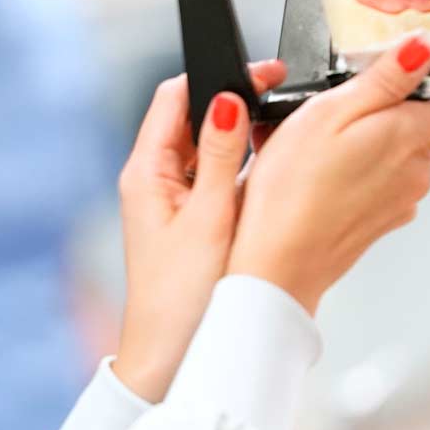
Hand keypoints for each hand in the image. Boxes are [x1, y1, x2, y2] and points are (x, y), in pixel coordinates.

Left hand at [112, 61, 284, 402]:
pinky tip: (272, 172)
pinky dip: (243, 169)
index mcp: (145, 172)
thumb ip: (223, 158)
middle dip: (236, 104)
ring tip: (284, 130)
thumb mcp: (210, 219)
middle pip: (194, 120)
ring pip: (209, 149)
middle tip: (282, 96)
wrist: (170, 357)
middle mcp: (154, 181)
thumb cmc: (181, 299)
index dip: (216, 76)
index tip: (260, 72)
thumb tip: (227, 103)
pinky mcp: (188, 222)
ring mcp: (171, 201)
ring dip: (243, 137)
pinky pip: (216, 179)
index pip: (174, 98)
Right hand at [228, 36, 429, 314]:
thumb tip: (422, 49)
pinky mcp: (378, 221)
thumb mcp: (330, 112)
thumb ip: (385, 79)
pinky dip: (351, 169)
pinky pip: (375, 182)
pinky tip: (313, 171)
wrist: (274, 265)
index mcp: (411, 138)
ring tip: (313, 140)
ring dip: (363, 140)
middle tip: (338, 105)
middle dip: (388, 110)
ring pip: (395, 154)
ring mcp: (399, 201)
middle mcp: (417, 173)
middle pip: (425, 127)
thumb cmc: (293, 191)